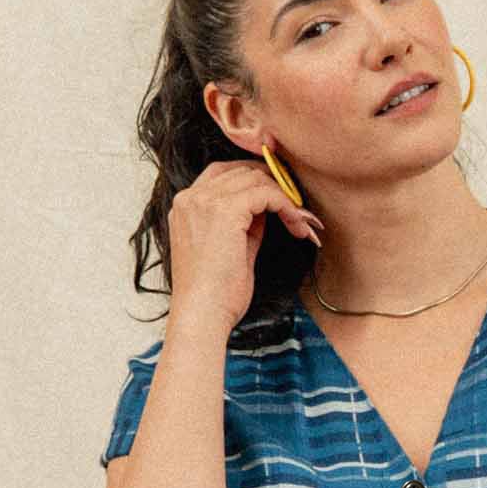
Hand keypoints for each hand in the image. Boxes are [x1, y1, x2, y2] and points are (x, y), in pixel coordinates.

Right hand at [165, 158, 324, 335]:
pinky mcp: (225, 210)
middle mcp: (190, 197)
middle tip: (298, 208)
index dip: (254, 179)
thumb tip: (267, 208)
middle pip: (241, 170)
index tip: (279, 196)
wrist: (202, 316)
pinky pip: (266, 193)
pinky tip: (297, 225)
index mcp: (185, 207)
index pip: (222, 173)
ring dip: (284, 197)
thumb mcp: (230, 250)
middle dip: (274, 185)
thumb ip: (244, 225)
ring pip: (255, 179)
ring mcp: (205, 201)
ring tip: (301, 223)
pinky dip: (286, 206)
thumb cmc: (214, 296)